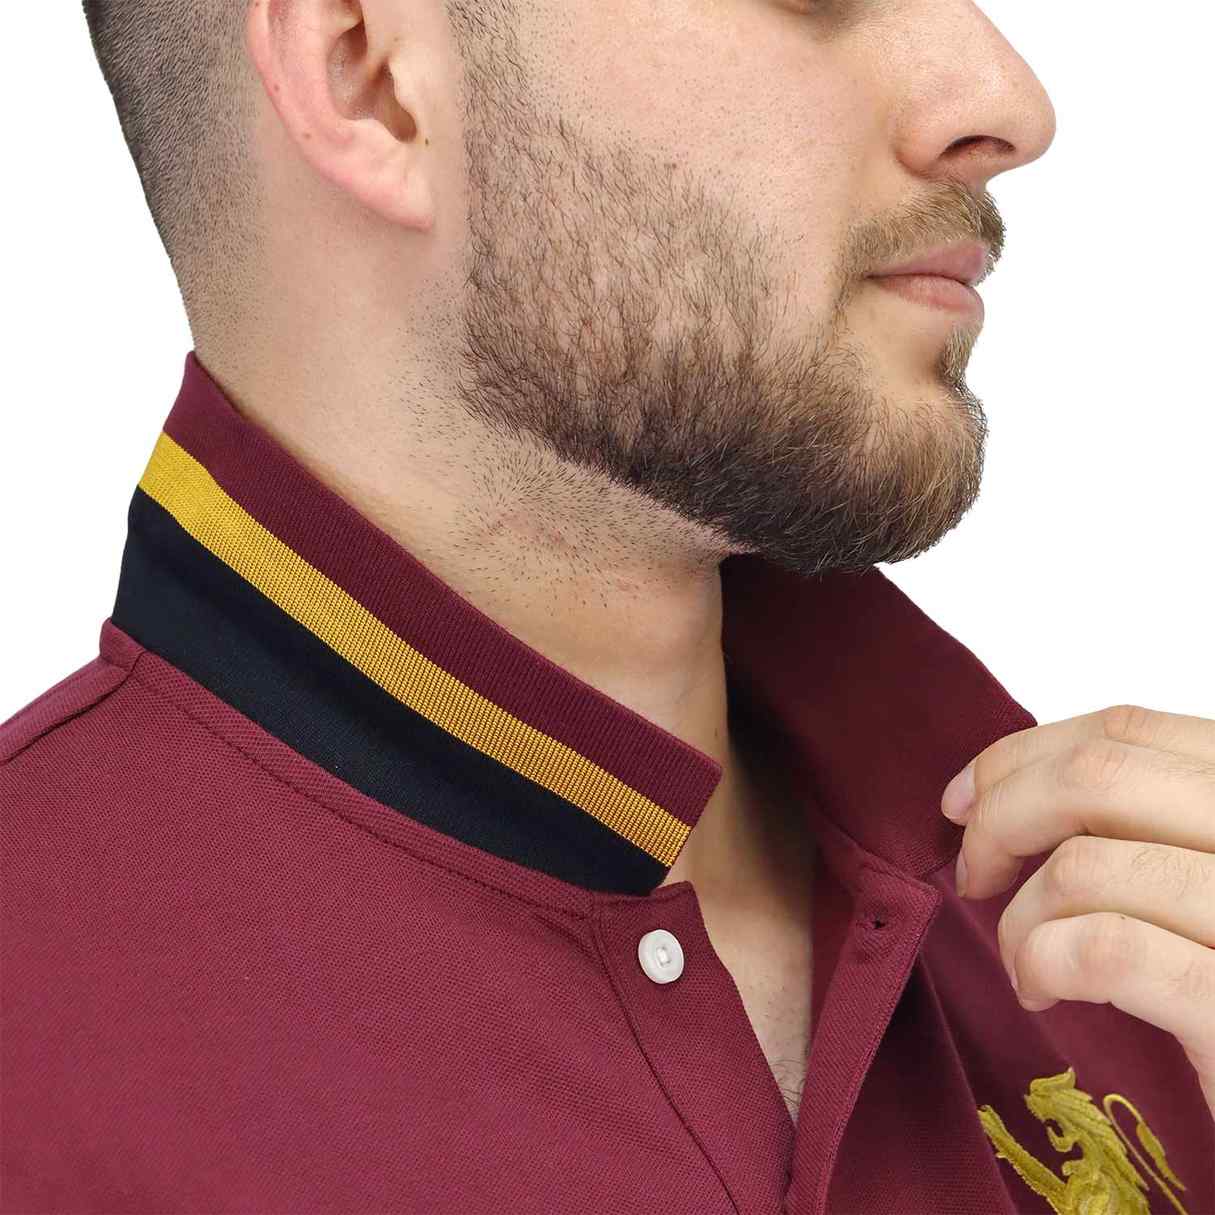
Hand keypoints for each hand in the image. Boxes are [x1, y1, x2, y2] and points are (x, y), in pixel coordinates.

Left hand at [940, 703, 1214, 1122]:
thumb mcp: (1196, 872)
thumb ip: (1134, 819)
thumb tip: (992, 791)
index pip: (1126, 731)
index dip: (1020, 758)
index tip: (962, 801)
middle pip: (1097, 777)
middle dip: (1002, 820)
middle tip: (975, 875)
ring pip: (1085, 866)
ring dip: (1021, 916)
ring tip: (1024, 960)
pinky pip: (1104, 951)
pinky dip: (1043, 962)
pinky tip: (1043, 990)